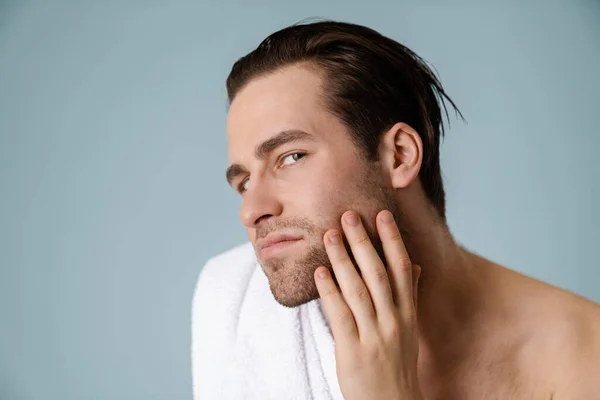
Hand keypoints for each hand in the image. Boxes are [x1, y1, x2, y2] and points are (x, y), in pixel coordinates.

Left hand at [314, 210, 422, 399]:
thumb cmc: (398, 362)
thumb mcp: (409, 328)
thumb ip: (409, 295)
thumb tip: (414, 264)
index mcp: (407, 312)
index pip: (401, 268)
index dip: (391, 240)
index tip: (381, 214)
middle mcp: (394, 320)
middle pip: (378, 273)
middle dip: (363, 242)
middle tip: (348, 215)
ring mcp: (374, 335)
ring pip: (357, 290)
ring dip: (343, 259)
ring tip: (329, 235)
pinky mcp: (353, 351)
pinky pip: (340, 315)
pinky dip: (330, 291)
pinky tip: (320, 272)